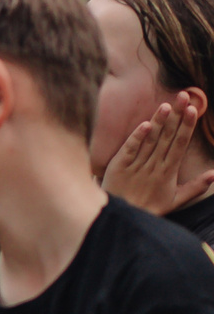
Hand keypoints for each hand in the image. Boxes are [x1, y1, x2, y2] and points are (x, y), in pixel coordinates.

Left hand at [102, 99, 213, 217]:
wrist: (120, 217)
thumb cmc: (149, 207)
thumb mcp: (175, 200)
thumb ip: (195, 187)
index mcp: (168, 171)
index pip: (180, 144)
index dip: (187, 126)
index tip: (194, 109)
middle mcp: (154, 166)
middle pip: (168, 137)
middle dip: (177, 116)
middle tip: (184, 96)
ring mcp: (136, 165)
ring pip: (150, 140)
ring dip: (160, 122)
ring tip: (168, 105)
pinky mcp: (119, 167)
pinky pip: (129, 149)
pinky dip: (137, 137)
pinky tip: (146, 124)